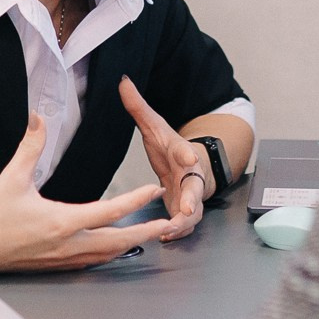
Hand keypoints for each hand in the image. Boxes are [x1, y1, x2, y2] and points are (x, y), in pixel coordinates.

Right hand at [0, 115, 170, 271]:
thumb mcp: (11, 178)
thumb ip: (30, 147)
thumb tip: (39, 118)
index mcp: (62, 222)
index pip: (109, 211)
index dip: (135, 201)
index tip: (152, 190)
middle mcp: (68, 244)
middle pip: (118, 240)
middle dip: (146, 231)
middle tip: (168, 223)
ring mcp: (64, 258)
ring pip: (107, 254)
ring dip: (130, 244)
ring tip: (149, 235)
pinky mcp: (57, 265)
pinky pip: (92, 261)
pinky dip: (109, 254)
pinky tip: (114, 248)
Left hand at [120, 76, 209, 241]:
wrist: (192, 167)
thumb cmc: (172, 149)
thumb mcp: (155, 128)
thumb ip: (139, 107)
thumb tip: (123, 81)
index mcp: (183, 153)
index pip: (186, 150)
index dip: (186, 152)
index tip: (185, 153)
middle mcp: (191, 175)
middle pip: (195, 186)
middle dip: (192, 197)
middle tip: (185, 207)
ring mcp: (191, 195)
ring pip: (194, 211)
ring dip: (184, 221)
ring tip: (171, 229)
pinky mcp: (187, 212)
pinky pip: (187, 225)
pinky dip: (178, 232)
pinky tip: (165, 236)